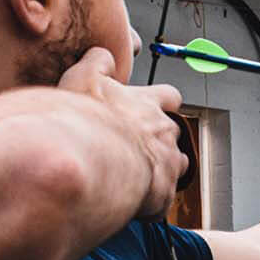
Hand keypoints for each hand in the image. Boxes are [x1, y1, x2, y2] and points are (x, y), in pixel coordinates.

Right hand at [59, 48, 185, 219]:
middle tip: (137, 147)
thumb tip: (104, 55)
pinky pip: (161, 201)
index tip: (155, 106)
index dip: (163, 102)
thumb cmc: (88, 120)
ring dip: (161, 171)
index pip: (169, 96)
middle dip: (160, 140)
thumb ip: (96, 63)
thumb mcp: (83, 78)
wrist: (94, 162)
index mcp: (148, 104)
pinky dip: (150, 203)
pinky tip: (130, 204)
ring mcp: (168, 164)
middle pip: (174, 133)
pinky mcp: (163, 195)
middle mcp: (164, 132)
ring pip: (176, 166)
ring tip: (137, 178)